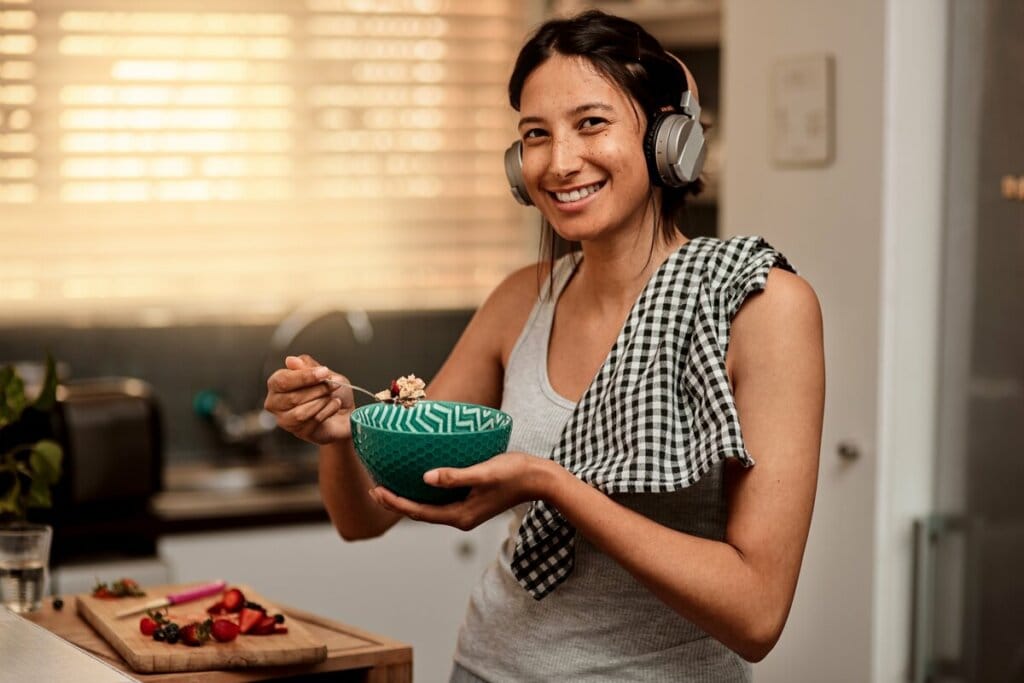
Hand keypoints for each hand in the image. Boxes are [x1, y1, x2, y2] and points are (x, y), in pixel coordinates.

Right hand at [264, 354, 352, 444]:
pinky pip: (313, 422)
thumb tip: (291, 360)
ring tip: (331, 397)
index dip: (304, 377)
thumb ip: (307, 366)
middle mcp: (276, 403)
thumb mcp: (324, 373)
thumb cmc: (333, 392)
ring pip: (301, 413)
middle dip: (318, 390)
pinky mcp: (299, 432)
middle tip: (333, 385)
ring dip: (322, 402)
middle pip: (292, 398)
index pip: (282, 381)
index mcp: (277, 384)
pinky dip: (328, 411)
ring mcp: (285, 420)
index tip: (324, 372)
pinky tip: (333, 407)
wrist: (346, 412)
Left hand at [368, 452, 559, 529]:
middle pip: (420, 513)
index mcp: (460, 516)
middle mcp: (460, 517)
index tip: (377, 490)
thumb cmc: (514, 474)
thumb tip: (425, 478)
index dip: (396, 503)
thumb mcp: (484, 472)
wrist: (540, 479)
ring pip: (429, 507)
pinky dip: (424, 492)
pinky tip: (417, 478)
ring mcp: (466, 510)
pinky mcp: (471, 500)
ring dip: (407, 498)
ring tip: (388, 484)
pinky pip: (440, 499)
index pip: (419, 512)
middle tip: (373, 488)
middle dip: (396, 503)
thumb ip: (455, 476)